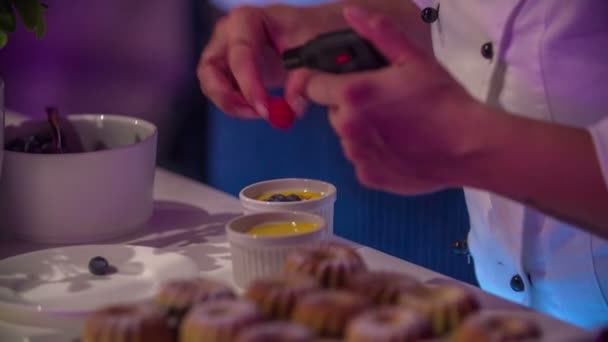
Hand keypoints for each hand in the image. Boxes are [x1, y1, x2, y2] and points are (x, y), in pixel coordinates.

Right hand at [197, 4, 345, 119]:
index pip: (239, 54)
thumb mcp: (312, 49)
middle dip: (227, 97)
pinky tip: (259, 108)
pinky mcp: (227, 69)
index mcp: (247, 19)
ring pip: (210, 83)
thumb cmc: (309, 31)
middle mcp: (227, 33)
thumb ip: (304, 77)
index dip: (249, 84)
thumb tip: (293, 106)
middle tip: (256, 113)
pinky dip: (236, 105)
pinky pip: (221, 91)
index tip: (265, 109)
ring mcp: (223, 51)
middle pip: (209, 68)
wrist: (311, 31)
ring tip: (262, 112)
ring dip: (231, 104)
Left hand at [305, 7, 491, 194]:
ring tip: (396, 127)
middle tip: (384, 104)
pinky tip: (400, 149)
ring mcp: (356, 156)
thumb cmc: (442, 98)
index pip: (312, 86)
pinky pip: (361, 161)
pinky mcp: (368, 178)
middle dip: (350, 106)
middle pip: (333, 113)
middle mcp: (347, 127)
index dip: (324, 82)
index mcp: (352, 94)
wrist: (468, 146)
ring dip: (361, 131)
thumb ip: (378, 33)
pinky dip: (374, 155)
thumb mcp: (413, 58)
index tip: (343, 82)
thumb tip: (350, 13)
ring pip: (347, 138)